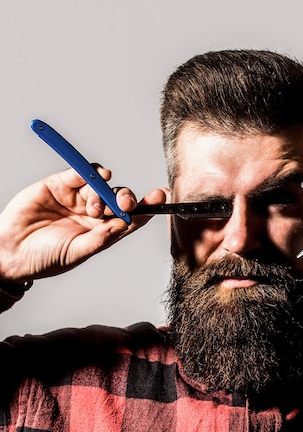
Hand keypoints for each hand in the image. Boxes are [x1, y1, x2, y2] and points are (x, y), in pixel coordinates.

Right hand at [0, 166, 166, 283]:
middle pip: (119, 198)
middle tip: (124, 201)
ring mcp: (77, 198)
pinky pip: (78, 173)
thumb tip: (123, 225)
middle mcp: (94, 213)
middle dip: (126, 197)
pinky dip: (88, 172)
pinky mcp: (59, 184)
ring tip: (93, 207)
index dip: (147, 207)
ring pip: (101, 185)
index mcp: (103, 231)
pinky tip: (93, 177)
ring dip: (104, 192)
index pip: (131, 217)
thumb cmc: (45, 259)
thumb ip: (100, 239)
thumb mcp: (76, 253)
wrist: (11, 252)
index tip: (160, 197)